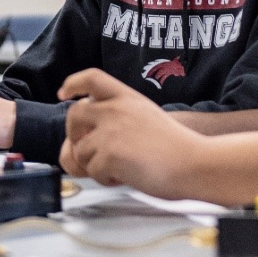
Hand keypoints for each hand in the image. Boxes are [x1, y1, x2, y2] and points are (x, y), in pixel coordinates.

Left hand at [58, 69, 198, 196]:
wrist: (193, 163)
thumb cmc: (176, 147)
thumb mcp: (145, 118)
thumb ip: (116, 121)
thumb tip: (85, 140)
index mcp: (127, 97)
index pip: (92, 78)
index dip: (73, 83)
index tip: (64, 93)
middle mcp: (116, 109)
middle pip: (73, 115)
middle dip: (73, 135)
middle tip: (87, 148)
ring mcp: (110, 130)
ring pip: (79, 150)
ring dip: (93, 164)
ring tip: (119, 167)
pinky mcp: (108, 154)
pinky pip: (91, 171)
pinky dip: (104, 179)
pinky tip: (125, 176)